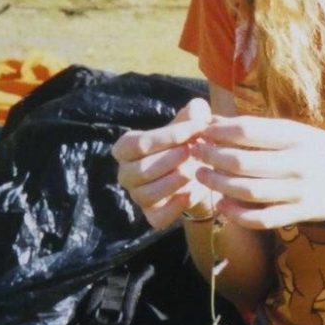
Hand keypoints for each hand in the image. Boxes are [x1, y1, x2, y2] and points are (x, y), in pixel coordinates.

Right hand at [111, 97, 217, 229]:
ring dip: (172, 182)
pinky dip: (175, 207)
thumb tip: (198, 108)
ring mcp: (137, 196)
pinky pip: (158, 216)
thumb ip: (193, 115)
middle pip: (142, 169)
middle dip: (171, 159)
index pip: (141, 143)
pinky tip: (191, 193)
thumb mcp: (190, 126)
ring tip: (192, 171)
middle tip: (194, 151)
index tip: (198, 128)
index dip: (170, 135)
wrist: (199, 174)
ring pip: (147, 194)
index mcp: (126, 147)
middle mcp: (125, 174)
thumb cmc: (187, 144)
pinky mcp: (152, 216)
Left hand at [191, 114, 324, 231]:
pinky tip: (221, 204)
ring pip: (248, 191)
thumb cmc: (321, 152)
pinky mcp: (298, 214)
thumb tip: (216, 121)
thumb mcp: (298, 131)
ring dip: (218, 183)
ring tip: (201, 174)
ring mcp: (298, 192)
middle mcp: (298, 164)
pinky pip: (262, 218)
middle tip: (195, 152)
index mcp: (297, 137)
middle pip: (244, 162)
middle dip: (212, 157)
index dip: (220, 131)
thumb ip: (261, 129)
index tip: (202, 130)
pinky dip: (237, 214)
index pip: (250, 131)